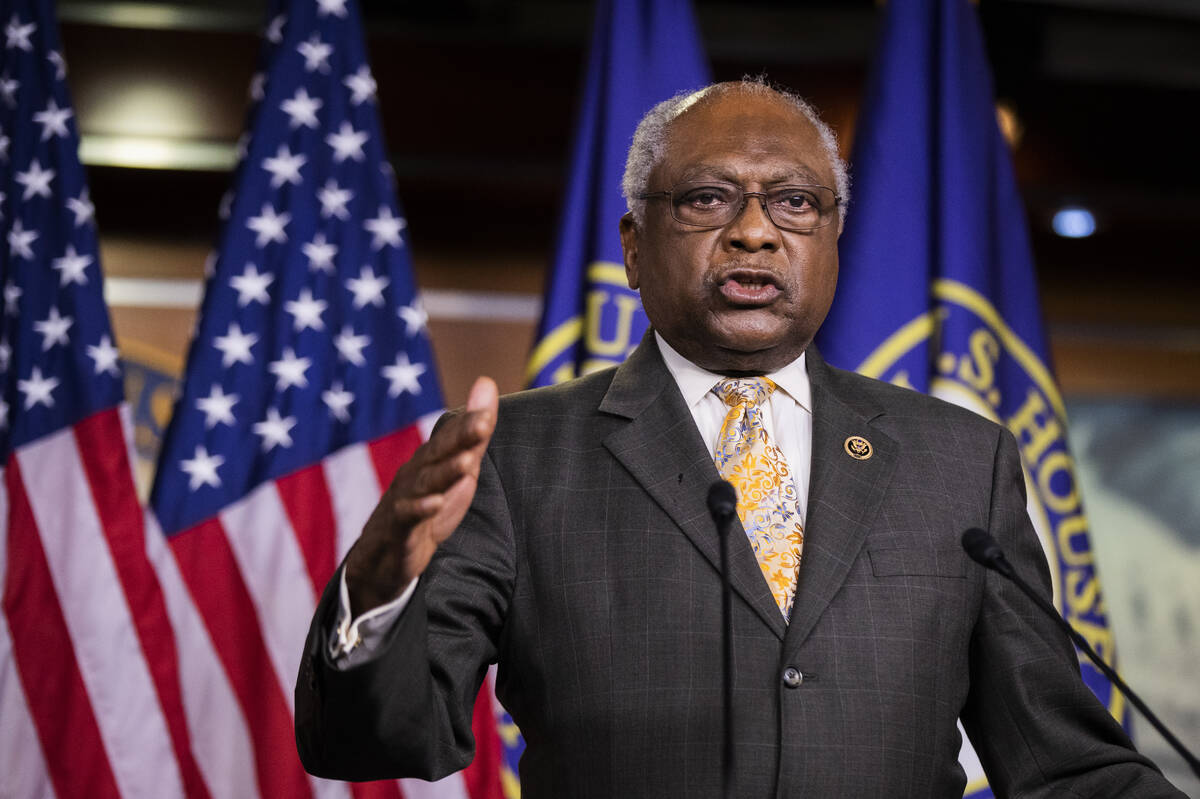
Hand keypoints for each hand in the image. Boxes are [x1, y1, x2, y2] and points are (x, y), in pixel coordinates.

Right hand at [345, 376, 498, 614]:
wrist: (384, 556)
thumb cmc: (426, 507)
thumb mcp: (456, 471)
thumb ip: (473, 433)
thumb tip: (487, 383)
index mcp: (431, 459)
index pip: (453, 436)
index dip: (471, 422)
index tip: (490, 410)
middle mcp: (416, 473)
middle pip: (439, 453)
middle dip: (461, 437)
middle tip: (484, 423)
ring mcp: (405, 498)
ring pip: (426, 482)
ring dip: (446, 472)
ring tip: (466, 463)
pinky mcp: (398, 527)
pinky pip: (408, 516)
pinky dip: (420, 509)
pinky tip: (435, 503)